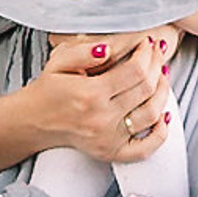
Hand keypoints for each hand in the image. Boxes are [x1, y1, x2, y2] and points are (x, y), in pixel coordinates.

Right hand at [34, 27, 175, 163]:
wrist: (33, 122)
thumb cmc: (47, 90)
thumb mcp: (58, 61)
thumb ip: (84, 50)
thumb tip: (109, 49)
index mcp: (91, 94)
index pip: (135, 71)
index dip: (147, 53)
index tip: (147, 43)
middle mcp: (103, 118)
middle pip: (147, 89)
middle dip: (157, 65)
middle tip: (156, 53)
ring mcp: (109, 139)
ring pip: (153, 114)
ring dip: (163, 91)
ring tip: (160, 75)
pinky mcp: (111, 153)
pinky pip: (146, 148)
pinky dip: (161, 133)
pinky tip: (164, 115)